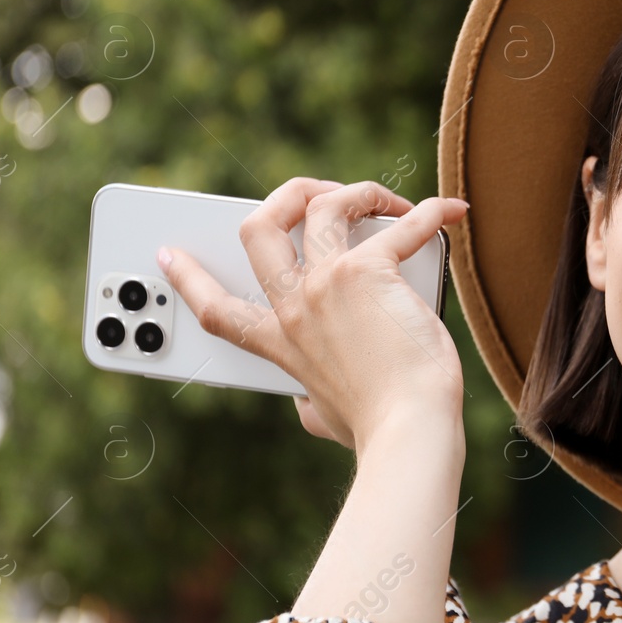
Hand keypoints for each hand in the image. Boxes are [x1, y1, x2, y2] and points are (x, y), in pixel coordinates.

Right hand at [156, 177, 469, 454]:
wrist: (409, 430)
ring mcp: (326, 284)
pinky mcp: (368, 272)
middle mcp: (294, 307)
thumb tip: (309, 410)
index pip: (217, 310)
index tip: (170, 254)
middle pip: (259, 227)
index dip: (188, 279)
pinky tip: (451, 212)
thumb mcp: (325, 417)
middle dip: (288, 194)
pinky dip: (432, 212)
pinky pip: (404, 223)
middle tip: (323, 194)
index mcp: (280, 343)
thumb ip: (310, 404)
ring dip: (360, 192)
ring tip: (395, 205)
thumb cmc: (379, 426)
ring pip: (323, 203)